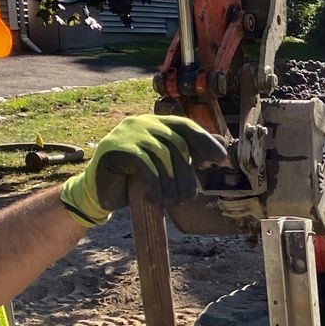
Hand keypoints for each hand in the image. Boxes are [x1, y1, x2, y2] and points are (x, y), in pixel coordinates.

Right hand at [58, 114, 216, 226]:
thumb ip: (191, 155)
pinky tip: (155, 199)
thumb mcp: (168, 166)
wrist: (101, 193)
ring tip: (173, 202)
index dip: (205, 141)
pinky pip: (144, 166)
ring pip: (162, 156)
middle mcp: (142, 123)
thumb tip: (223, 147)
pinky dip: (154, 185)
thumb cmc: (138, 180)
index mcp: (156, 124)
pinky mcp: (115, 148)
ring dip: (171, 183)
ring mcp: (127, 133)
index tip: (221, 159)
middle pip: (176, 144)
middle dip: (186, 174)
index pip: (185, 126)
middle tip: (189, 197)